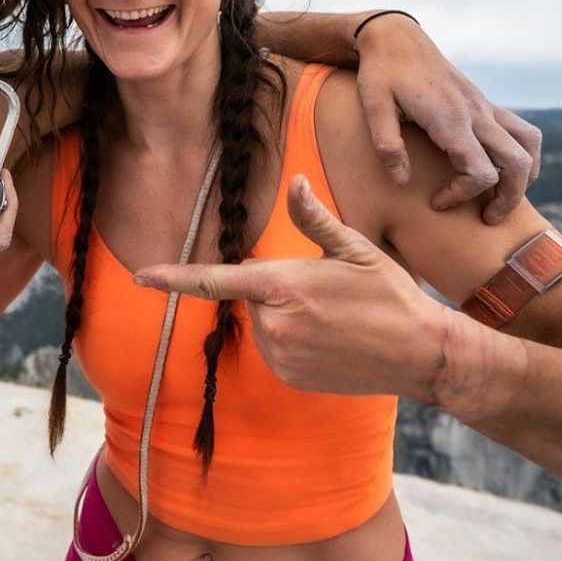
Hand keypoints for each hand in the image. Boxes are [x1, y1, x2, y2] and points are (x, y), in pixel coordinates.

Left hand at [133, 176, 456, 402]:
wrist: (421, 354)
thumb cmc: (392, 296)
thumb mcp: (357, 249)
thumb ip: (315, 219)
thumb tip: (295, 182)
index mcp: (285, 286)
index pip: (214, 280)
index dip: (173, 277)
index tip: (141, 276)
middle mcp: (276, 324)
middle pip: (253, 295)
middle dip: (277, 286)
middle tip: (325, 289)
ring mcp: (282, 356)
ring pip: (264, 323)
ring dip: (285, 315)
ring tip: (334, 315)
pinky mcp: (290, 378)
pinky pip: (276, 349)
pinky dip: (293, 339)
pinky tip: (331, 338)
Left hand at [353, 15, 541, 222]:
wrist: (396, 37)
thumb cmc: (382, 73)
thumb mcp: (373, 108)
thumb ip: (387, 146)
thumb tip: (403, 182)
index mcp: (451, 119)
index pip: (480, 171)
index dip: (462, 195)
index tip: (436, 202)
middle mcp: (477, 113)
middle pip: (517, 163)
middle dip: (509, 198)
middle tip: (487, 219)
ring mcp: (484, 106)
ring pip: (529, 144)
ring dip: (524, 175)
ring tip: (502, 196)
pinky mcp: (484, 102)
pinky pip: (520, 129)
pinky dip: (522, 153)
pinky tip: (502, 168)